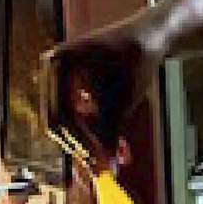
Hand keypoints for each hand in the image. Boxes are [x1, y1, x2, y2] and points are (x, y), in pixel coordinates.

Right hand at [49, 19, 165, 162]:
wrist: (150, 36)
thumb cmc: (136, 58)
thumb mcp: (124, 99)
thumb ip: (112, 132)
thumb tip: (107, 167)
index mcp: (59, 65)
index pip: (61, 115)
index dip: (81, 143)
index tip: (99, 164)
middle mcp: (52, 71)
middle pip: (59, 122)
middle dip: (84, 147)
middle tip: (105, 168)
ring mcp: (60, 79)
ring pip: (70, 124)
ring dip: (92, 143)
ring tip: (118, 156)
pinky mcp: (73, 88)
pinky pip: (79, 118)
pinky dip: (97, 132)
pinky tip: (118, 147)